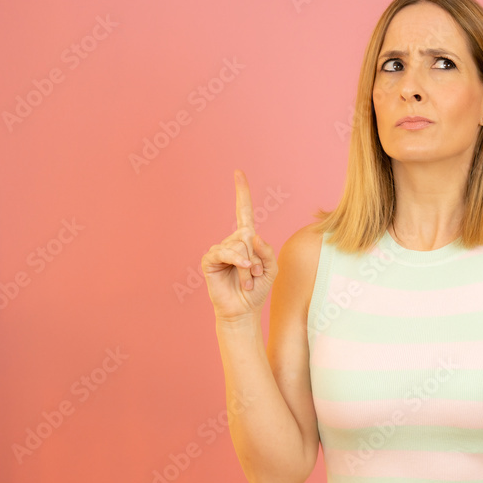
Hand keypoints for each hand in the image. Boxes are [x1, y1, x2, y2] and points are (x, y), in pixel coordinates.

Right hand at [200, 169, 277, 320]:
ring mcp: (220, 250)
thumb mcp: (271, 268)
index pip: (243, 212)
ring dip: (249, 266)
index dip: (241, 193)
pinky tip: (243, 271)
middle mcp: (232, 241)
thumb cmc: (257, 289)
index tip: (238, 173)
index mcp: (246, 240)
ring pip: (239, 244)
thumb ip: (267, 250)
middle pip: (247, 234)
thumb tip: (253, 235)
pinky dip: (238, 261)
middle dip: (256, 256)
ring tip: (247, 280)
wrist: (244, 310)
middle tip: (255, 274)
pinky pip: (225, 252)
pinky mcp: (210, 260)